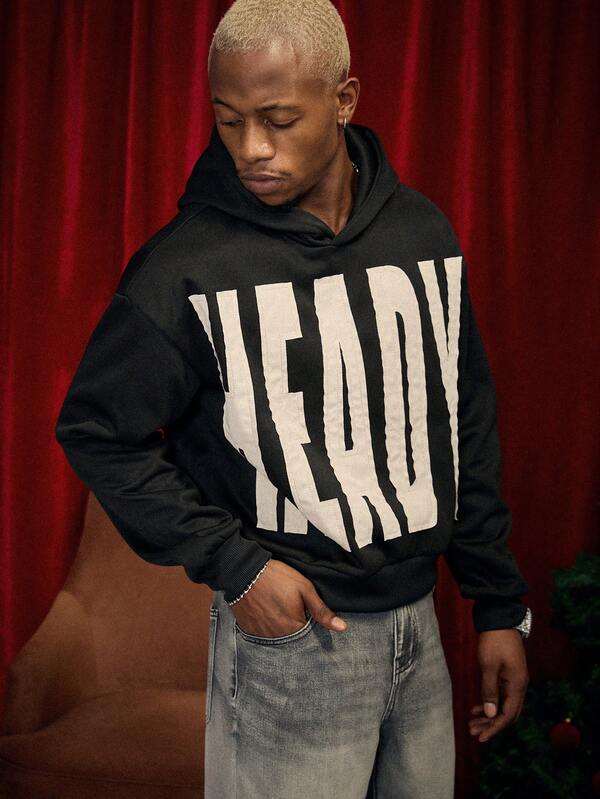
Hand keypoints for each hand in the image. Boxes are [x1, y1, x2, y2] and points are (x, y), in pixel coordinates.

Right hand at [231, 559, 347, 636]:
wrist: (243, 571)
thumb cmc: (277, 577)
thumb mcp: (304, 588)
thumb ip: (322, 610)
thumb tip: (342, 628)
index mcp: (294, 628)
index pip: (309, 636)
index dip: (309, 622)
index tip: (304, 610)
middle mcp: (278, 637)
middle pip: (293, 638)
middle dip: (294, 626)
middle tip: (288, 607)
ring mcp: (262, 636)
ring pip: (278, 637)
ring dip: (280, 627)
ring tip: (277, 608)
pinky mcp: (249, 631)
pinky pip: (263, 635)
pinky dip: (266, 626)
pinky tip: (265, 611)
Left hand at [469, 628, 528, 742]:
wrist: (500, 618)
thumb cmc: (493, 640)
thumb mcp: (488, 665)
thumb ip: (489, 690)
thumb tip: (491, 715)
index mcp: (517, 685)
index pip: (507, 715)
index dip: (494, 729)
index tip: (480, 738)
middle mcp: (519, 685)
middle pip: (507, 713)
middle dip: (490, 725)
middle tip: (472, 732)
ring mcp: (514, 679)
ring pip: (503, 705)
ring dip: (488, 715)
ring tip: (472, 723)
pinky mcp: (508, 674)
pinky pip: (500, 695)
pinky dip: (490, 703)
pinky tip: (477, 708)